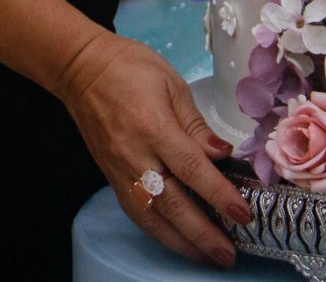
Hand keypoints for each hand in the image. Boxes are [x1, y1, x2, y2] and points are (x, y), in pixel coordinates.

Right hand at [55, 28, 251, 268]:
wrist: (82, 68)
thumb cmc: (130, 66)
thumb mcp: (171, 83)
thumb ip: (196, 124)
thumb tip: (223, 155)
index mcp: (153, 125)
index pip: (192, 169)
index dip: (219, 195)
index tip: (243, 214)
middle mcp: (135, 155)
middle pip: (172, 204)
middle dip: (204, 234)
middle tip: (230, 253)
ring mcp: (120, 171)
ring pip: (153, 218)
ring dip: (183, 243)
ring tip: (210, 258)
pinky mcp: (111, 178)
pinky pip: (137, 214)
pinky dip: (160, 234)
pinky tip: (179, 242)